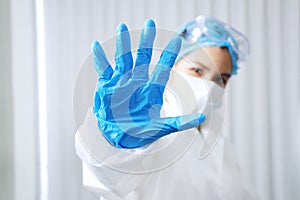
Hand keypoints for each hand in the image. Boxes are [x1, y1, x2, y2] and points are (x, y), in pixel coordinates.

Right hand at [92, 19, 205, 147]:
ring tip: (122, 27)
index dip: (169, 54)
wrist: (119, 137)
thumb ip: (180, 122)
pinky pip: (103, 70)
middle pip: (143, 57)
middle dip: (146, 40)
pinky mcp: (107, 86)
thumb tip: (203, 116)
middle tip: (150, 23)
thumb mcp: (161, 128)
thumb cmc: (140, 132)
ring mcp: (122, 82)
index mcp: (152, 89)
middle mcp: (137, 82)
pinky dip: (100, 58)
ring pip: (123, 59)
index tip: (177, 40)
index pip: (163, 68)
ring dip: (123, 44)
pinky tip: (96, 45)